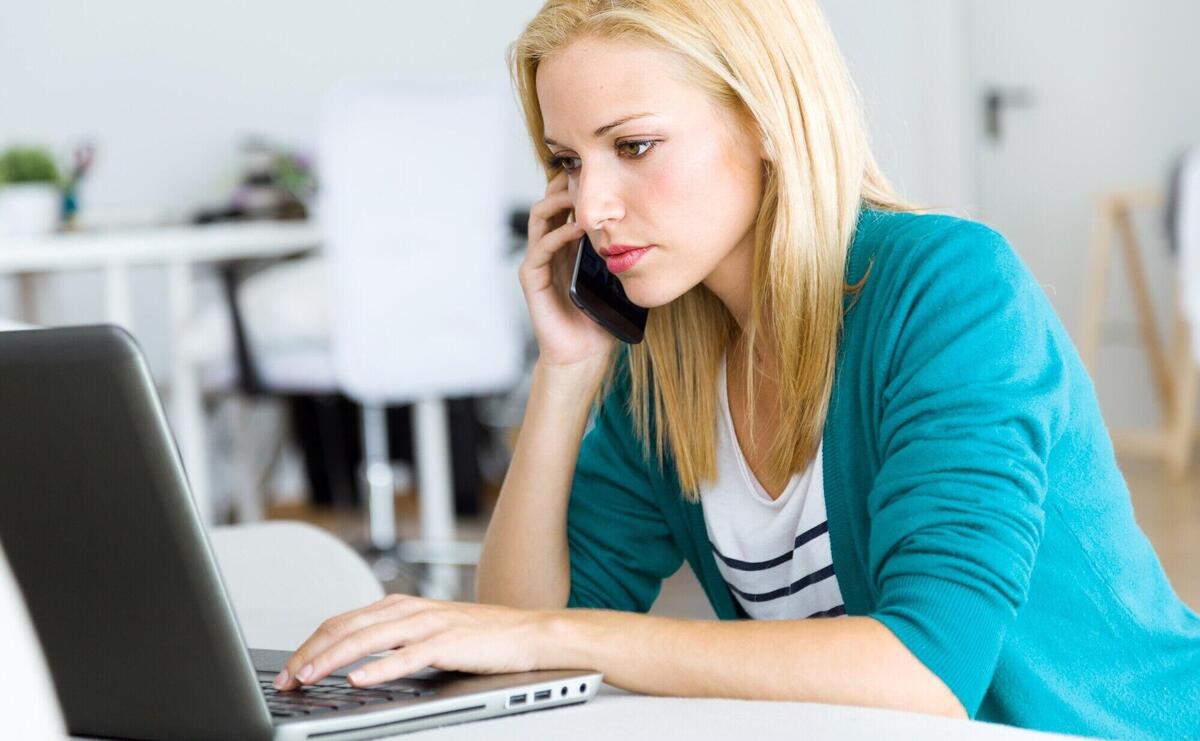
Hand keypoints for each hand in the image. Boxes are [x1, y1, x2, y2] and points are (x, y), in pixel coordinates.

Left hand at [274, 595, 548, 688]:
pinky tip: (359, 679)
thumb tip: (351, 658)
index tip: (289, 669)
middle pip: (346, 628)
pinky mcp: (446, 643)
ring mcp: (427, 625)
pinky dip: (378, 668)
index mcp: (399, 605)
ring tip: (309, 677)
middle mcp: (408, 610)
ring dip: (333, 660)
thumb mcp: (425, 631)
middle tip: (286, 677)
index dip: (310, 645)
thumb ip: (392, 638)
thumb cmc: (478, 636)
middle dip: (310, 654)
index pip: (342, 622)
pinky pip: (406, 657)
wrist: (525, 633)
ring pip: (367, 640)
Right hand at [519, 170, 616, 368]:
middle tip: (588, 173)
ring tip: (580, 195)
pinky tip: (576, 230)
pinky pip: (540, 248)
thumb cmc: (602, 316)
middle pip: (550, 200)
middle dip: (566, 183)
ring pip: (540, 216)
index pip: (568, 201)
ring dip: (558, 202)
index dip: (579, 182)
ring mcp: (539, 261)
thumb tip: (656, 224)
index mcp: (570, 243)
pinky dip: (557, 234)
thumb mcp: (619, 275)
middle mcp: (551, 246)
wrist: (584, 353)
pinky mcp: (532, 279)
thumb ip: (625, 251)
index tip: (602, 169)